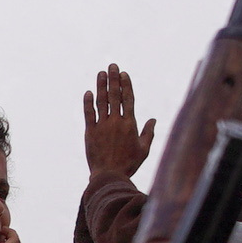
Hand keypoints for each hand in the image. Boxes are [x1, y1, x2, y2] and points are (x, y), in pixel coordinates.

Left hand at [80, 62, 145, 188]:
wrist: (109, 176)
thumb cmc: (129, 164)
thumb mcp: (143, 149)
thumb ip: (148, 133)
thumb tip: (153, 119)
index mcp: (130, 124)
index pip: (128, 99)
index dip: (126, 85)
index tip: (123, 73)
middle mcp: (116, 122)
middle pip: (115, 96)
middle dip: (113, 79)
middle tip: (112, 66)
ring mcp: (102, 126)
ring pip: (101, 102)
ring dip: (101, 86)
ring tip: (101, 73)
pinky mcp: (90, 132)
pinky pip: (88, 114)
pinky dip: (88, 102)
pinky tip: (88, 92)